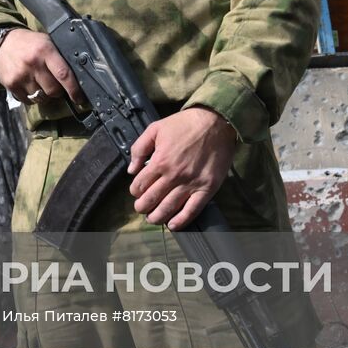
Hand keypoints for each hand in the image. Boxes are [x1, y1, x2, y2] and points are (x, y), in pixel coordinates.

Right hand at [0, 28, 82, 105]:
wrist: (1, 42)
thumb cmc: (29, 43)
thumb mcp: (46, 41)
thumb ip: (59, 56)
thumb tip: (77, 76)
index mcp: (45, 50)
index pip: (63, 74)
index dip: (73, 89)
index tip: (79, 98)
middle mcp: (33, 63)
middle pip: (53, 90)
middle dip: (58, 92)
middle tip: (55, 85)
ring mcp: (21, 75)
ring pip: (41, 97)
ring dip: (44, 94)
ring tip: (40, 84)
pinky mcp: (11, 84)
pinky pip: (28, 100)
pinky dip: (32, 97)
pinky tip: (30, 86)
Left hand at [126, 107, 236, 229]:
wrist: (216, 122)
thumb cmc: (184, 124)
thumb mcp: (155, 129)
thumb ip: (139, 148)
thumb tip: (131, 170)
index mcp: (160, 161)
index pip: (139, 185)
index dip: (135, 191)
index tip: (137, 191)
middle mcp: (174, 175)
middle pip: (151, 200)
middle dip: (142, 207)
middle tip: (142, 208)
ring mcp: (191, 183)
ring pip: (169, 208)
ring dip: (157, 217)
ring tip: (153, 218)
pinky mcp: (207, 188)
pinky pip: (192, 210)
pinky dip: (181, 221)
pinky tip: (173, 225)